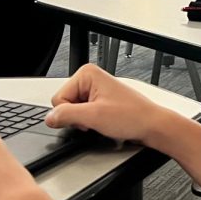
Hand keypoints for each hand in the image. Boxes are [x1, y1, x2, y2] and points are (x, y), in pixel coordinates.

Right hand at [47, 64, 167, 144]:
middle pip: (65, 104)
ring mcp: (95, 90)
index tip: (87, 117)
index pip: (58, 98)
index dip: (70, 113)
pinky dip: (90, 121)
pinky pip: (83, 113)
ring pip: (73, 110)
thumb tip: (49, 118)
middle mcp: (90, 78)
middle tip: (96, 120)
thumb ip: (67, 115)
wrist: (151, 125)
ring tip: (103, 120)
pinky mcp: (100, 101)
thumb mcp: (94, 117)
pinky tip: (104, 122)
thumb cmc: (132, 116)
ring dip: (84, 121)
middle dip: (77, 117)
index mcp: (87, 74)